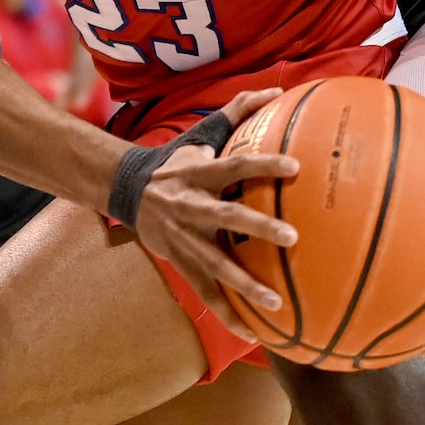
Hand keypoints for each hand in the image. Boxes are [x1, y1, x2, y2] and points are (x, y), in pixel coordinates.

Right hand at [130, 89, 299, 341]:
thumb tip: (277, 90)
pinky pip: (204, 293)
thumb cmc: (178, 158)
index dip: (263, 164)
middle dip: (258, 227)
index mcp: (198, 173)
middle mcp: (189, 206)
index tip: (296, 167)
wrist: (128, 188)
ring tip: (277, 303)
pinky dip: (227, 314)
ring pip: (214, 265)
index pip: (234, 165)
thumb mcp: (202, 132)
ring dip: (244, 285)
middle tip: (293, 237)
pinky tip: (254, 334)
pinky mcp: (178, 262)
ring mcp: (182, 238)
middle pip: (225, 217)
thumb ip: (239, 110)